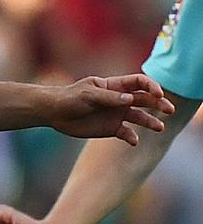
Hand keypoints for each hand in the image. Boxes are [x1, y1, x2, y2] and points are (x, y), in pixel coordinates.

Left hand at [48, 74, 174, 145]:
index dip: (151, 86)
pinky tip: (133, 140)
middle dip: (159, 104)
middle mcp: (119, 100)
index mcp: (114, 86)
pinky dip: (132, 137)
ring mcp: (117, 114)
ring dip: (150, 122)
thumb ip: (109, 98)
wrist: (55, 113)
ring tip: (159, 128)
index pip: (138, 82)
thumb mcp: (87, 95)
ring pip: (140, 117)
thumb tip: (130, 99)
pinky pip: (127, 133)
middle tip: (169, 110)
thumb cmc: (69, 98)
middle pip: (145, 100)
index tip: (158, 94)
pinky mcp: (112, 128)